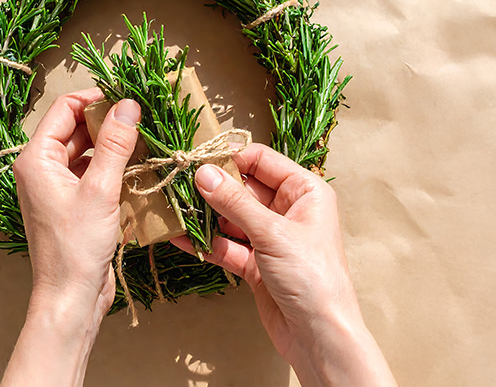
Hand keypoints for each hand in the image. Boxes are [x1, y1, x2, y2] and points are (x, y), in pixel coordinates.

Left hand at [1, 88, 140, 386]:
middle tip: (144, 116)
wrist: (70, 297)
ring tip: (146, 138)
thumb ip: (114, 144)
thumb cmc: (76, 246)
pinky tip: (138, 167)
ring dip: (113, 144)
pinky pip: (91, 173)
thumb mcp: (100, 189)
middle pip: (76, 128)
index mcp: (36, 158)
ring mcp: (56, 186)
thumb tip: (128, 105)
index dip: (96, 98)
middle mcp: (42, 168)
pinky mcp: (72, 203)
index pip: (65, 109)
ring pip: (86, 151)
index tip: (129, 97)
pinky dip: (113, 167)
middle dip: (108, 120)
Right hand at [172, 143, 395, 386]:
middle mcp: (288, 210)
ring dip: (205, 216)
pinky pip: (226, 245)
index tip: (198, 161)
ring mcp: (270, 238)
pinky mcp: (256, 264)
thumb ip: (235, 202)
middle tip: (179, 185)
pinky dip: (206, 242)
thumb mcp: (272, 233)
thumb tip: (203, 173)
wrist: (320, 336)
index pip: (262, 161)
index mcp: (304, 191)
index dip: (231, 158)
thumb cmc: (311, 277)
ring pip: (231, 218)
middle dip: (213, 188)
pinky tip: (181, 238)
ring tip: (175, 209)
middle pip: (243, 188)